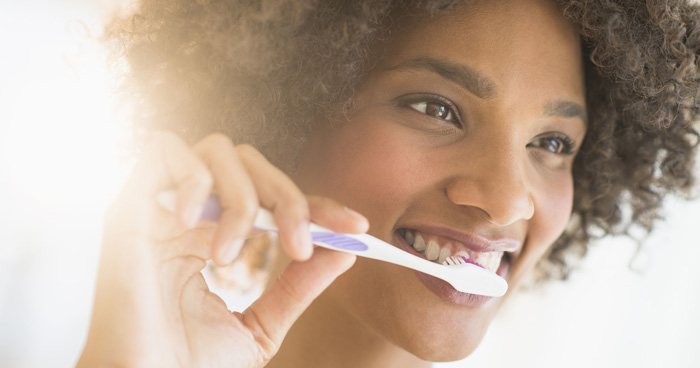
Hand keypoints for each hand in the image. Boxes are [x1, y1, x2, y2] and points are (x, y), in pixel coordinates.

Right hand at [77, 132, 367, 367]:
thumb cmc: (188, 365)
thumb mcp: (261, 324)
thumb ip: (298, 285)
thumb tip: (344, 250)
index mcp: (212, 236)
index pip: (272, 198)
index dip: (316, 205)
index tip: (355, 227)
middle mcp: (187, 215)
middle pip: (250, 163)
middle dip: (287, 198)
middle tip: (300, 246)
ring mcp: (158, 207)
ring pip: (216, 150)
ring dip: (241, 196)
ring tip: (231, 254)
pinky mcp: (127, 205)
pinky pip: (162, 149)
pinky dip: (191, 178)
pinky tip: (192, 225)